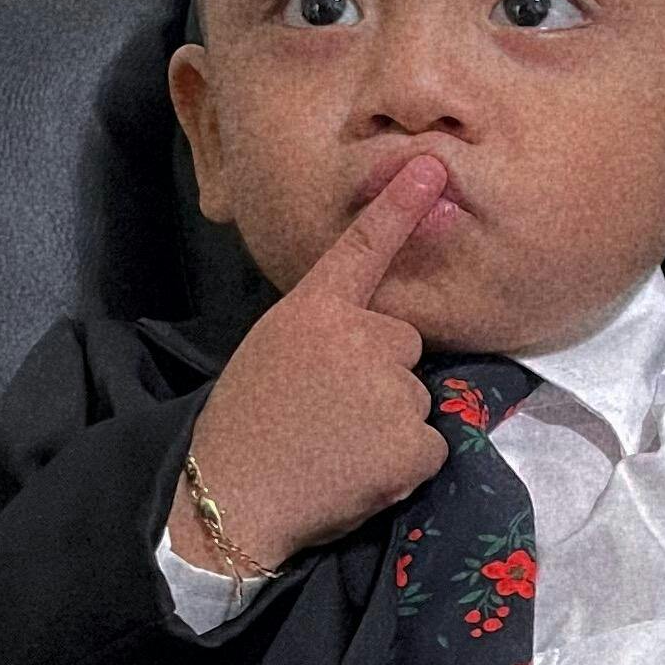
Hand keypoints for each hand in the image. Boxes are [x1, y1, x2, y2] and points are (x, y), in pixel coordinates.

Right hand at [173, 155, 454, 573]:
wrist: (231, 498)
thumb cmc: (244, 427)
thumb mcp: (272, 351)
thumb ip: (322, 331)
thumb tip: (372, 333)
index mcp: (314, 311)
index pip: (363, 248)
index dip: (399, 207)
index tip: (432, 167)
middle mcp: (361, 338)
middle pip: (402, 343)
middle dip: (381, 375)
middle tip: (329, 414)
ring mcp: (392, 389)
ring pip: (415, 399)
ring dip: (390, 425)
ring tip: (335, 450)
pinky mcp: (414, 442)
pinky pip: (429, 447)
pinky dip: (403, 467)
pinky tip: (359, 476)